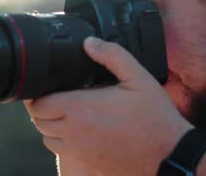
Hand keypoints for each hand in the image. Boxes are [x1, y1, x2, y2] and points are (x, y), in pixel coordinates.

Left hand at [24, 36, 193, 175]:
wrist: (168, 153)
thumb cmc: (155, 116)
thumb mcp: (138, 77)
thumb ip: (112, 55)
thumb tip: (89, 43)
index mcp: (81, 107)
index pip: (39, 104)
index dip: (37, 94)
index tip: (47, 86)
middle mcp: (74, 131)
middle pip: (39, 121)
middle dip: (42, 107)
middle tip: (56, 95)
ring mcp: (79, 150)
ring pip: (47, 138)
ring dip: (50, 125)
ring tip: (66, 112)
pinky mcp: (88, 163)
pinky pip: (61, 152)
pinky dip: (61, 141)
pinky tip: (79, 130)